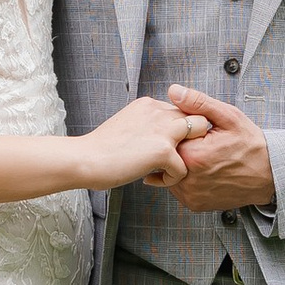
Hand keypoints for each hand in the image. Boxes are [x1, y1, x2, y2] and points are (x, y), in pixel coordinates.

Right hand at [73, 95, 205, 192]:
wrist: (84, 160)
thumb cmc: (101, 150)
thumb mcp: (127, 125)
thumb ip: (146, 125)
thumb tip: (158, 137)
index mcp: (148, 104)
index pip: (181, 112)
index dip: (177, 132)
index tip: (160, 150)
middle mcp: (158, 111)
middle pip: (196, 118)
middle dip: (191, 139)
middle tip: (171, 159)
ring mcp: (162, 130)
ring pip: (200, 132)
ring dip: (188, 154)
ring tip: (166, 169)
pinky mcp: (163, 151)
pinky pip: (184, 168)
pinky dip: (170, 179)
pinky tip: (151, 180)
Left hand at [165, 86, 276, 212]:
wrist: (270, 175)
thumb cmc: (251, 145)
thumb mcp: (229, 117)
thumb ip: (198, 103)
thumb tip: (174, 91)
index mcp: (193, 155)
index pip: (167, 138)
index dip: (178, 132)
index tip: (194, 131)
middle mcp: (188, 179)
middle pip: (167, 157)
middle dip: (179, 148)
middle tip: (200, 144)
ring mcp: (191, 195)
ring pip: (170, 173)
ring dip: (180, 164)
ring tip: (203, 156)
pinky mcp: (194, 204)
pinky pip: (179, 188)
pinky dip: (186, 178)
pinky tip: (202, 170)